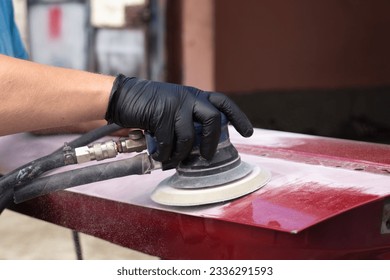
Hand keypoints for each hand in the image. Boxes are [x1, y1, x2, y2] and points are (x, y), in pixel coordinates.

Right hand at [105, 75, 252, 165]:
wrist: (122, 96)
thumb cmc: (148, 106)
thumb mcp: (173, 107)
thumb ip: (188, 119)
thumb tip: (200, 142)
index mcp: (194, 95)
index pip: (222, 102)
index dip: (238, 117)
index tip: (248, 133)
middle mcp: (188, 97)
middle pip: (213, 119)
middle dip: (211, 142)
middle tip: (207, 156)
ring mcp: (175, 104)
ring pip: (189, 136)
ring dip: (182, 153)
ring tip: (174, 158)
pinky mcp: (161, 114)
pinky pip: (169, 142)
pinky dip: (165, 153)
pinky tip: (160, 155)